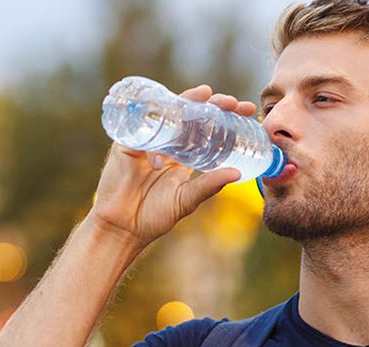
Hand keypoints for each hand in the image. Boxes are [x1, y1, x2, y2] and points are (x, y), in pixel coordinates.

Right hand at [87, 85, 260, 247]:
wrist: (122, 227)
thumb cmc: (152, 216)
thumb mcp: (186, 199)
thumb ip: (209, 185)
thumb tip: (237, 173)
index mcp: (181, 156)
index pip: (205, 129)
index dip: (225, 117)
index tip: (246, 110)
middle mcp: (165, 144)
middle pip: (189, 115)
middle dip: (212, 104)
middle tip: (232, 102)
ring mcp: (146, 141)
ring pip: (167, 113)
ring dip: (188, 101)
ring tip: (207, 96)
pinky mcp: (126, 143)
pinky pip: (142, 126)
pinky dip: (158, 123)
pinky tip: (174, 119)